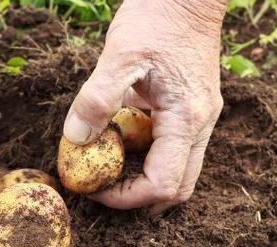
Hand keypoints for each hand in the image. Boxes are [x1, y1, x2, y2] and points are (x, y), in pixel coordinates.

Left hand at [63, 0, 225, 213]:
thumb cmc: (156, 19)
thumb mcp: (119, 56)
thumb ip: (97, 99)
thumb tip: (76, 141)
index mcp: (187, 118)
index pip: (163, 183)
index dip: (126, 196)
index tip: (93, 187)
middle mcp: (201, 124)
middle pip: (178, 187)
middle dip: (138, 197)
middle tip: (101, 188)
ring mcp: (200, 117)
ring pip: (179, 170)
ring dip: (143, 179)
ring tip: (107, 169)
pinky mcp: (192, 109)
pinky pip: (173, 148)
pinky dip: (146, 156)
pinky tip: (120, 141)